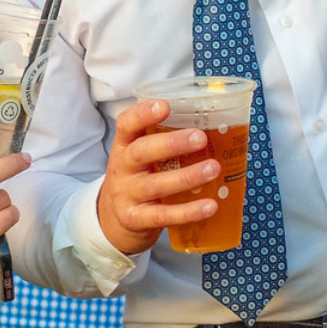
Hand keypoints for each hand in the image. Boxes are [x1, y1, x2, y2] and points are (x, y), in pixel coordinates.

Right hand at [96, 99, 219, 256]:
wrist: (113, 221)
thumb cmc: (136, 179)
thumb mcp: (139, 157)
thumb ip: (162, 142)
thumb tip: (212, 124)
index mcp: (123, 146)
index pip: (126, 124)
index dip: (143, 114)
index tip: (165, 105)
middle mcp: (122, 168)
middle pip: (141, 152)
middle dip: (171, 143)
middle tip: (200, 138)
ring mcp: (127, 195)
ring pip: (156, 185)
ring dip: (187, 176)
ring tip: (213, 168)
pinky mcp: (136, 219)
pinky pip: (163, 215)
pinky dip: (188, 211)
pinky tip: (210, 205)